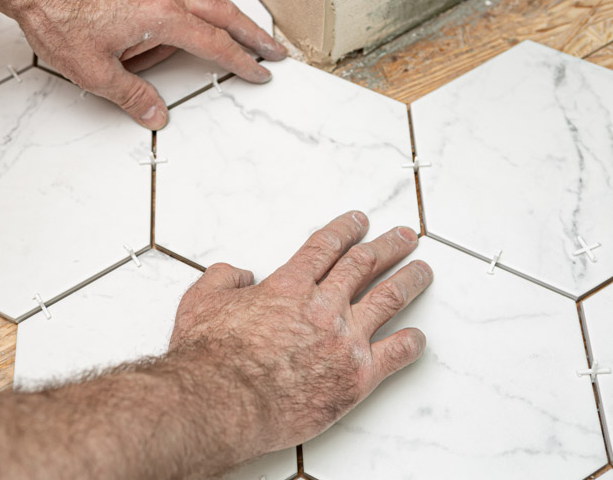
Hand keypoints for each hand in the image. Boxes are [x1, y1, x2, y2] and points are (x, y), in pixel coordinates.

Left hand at [8, 0, 287, 129]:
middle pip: (221, 13)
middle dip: (251, 33)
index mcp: (161, 16)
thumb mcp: (95, 72)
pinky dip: (168, 28)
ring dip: (192, 35)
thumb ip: (132, 96)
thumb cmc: (57, 15)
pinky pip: (163, 8)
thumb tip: (155, 112)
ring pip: (191, 9)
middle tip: (272, 48)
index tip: (262, 70)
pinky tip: (139, 47)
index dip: (242, 60)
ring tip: (144, 63)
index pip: (215, 43)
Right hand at [169, 211, 432, 456]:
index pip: (326, 246)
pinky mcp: (357, 377)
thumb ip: (224, 278)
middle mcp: (323, 305)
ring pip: (388, 299)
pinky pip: (395, 355)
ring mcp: (344, 340)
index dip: (346, 229)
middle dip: (388, 246)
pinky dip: (411, 344)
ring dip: (410, 281)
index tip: (360, 221)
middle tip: (404, 237)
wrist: (223, 402)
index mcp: (290, 284)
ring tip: (423, 270)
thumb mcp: (200, 301)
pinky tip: (418, 337)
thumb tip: (239, 274)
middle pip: (364, 265)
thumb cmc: (209, 357)